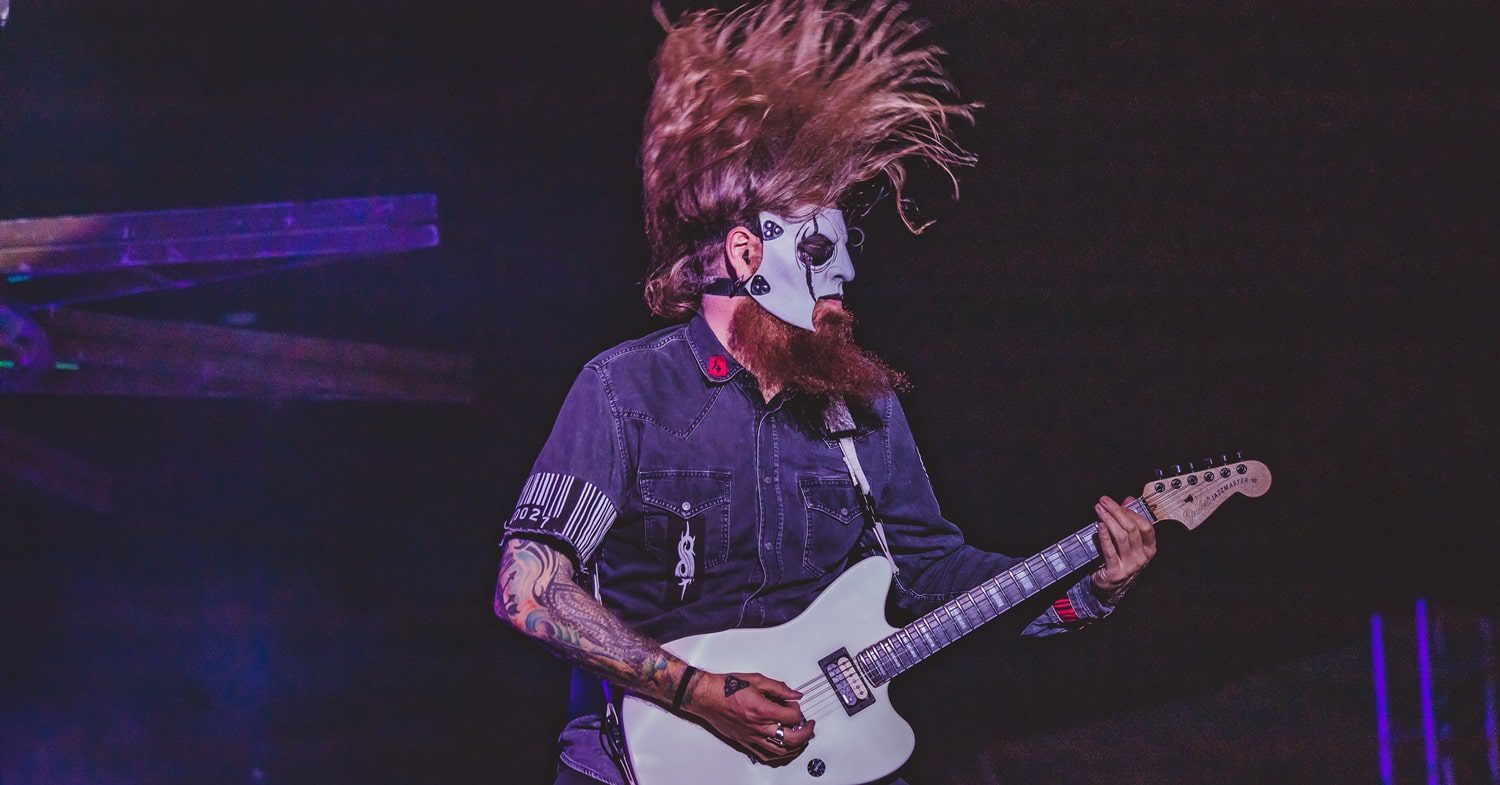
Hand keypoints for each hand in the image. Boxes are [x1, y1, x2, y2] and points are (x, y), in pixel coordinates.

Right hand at [681, 670, 814, 763]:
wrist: (706, 697)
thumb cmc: (725, 688)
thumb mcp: (755, 680)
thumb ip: (778, 688)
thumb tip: (794, 694)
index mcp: (762, 710)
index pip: (792, 717)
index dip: (797, 709)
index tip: (793, 704)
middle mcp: (758, 727)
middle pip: (791, 739)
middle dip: (805, 733)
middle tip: (809, 726)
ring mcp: (751, 737)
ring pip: (781, 752)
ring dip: (796, 747)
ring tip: (800, 739)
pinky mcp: (745, 742)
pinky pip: (765, 756)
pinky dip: (779, 755)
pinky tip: (783, 750)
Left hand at [1090, 496, 1155, 603]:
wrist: (1111, 587)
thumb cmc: (1120, 560)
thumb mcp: (1128, 541)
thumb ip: (1129, 519)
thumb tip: (1128, 500)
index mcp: (1149, 548)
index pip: (1145, 526)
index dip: (1131, 513)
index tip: (1118, 503)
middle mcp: (1142, 557)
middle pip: (1132, 529)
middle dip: (1117, 512)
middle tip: (1104, 501)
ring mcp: (1130, 565)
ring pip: (1121, 537)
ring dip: (1109, 520)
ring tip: (1099, 510)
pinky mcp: (1116, 571)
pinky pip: (1109, 551)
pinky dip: (1104, 537)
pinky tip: (1100, 526)